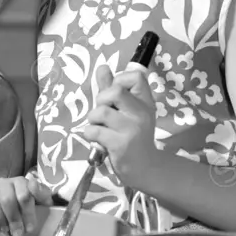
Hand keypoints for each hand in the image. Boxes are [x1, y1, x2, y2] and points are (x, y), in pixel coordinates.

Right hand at [0, 176, 52, 235]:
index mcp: (21, 182)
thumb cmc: (26, 206)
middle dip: (14, 219)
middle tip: (18, 234)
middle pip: (7, 199)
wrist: (9, 206)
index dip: (28, 213)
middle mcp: (5, 182)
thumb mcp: (40, 201)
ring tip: (4, 230)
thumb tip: (33, 185)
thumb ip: (42, 194)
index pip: (24, 195)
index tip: (30, 228)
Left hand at [81, 64, 157, 187]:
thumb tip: (102, 67)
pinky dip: (90, 134)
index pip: (135, 76)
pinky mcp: (120, 144)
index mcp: (145, 101)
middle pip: (114, 91)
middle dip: (101, 100)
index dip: (119, 80)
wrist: (145, 168)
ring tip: (101, 128)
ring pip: (100, 112)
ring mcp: (131, 129)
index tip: (116, 96)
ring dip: (93, 120)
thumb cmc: (133, 136)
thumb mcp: (127, 110)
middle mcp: (141, 113)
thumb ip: (112, 89)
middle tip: (104, 113)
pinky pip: (94, 130)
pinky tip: (99, 140)